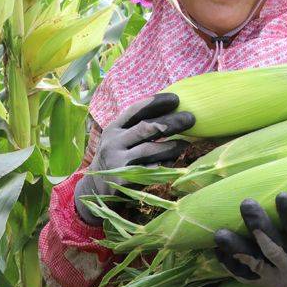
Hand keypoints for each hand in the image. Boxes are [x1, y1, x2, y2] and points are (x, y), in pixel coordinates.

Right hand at [74, 93, 194, 224]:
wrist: (96, 187)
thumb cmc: (116, 156)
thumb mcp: (119, 138)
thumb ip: (137, 126)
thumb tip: (172, 111)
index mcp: (113, 128)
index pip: (135, 110)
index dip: (156, 102)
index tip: (176, 99)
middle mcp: (113, 142)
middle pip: (146, 128)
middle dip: (171, 122)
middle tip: (190, 119)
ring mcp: (117, 161)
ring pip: (150, 150)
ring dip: (172, 145)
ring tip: (187, 143)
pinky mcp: (124, 180)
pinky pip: (150, 170)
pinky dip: (165, 165)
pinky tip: (174, 161)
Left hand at [214, 192, 286, 286]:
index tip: (284, 195)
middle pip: (272, 251)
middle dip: (259, 227)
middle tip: (247, 203)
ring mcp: (277, 279)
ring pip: (253, 264)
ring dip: (236, 249)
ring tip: (220, 234)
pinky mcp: (265, 282)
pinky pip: (244, 276)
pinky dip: (229, 264)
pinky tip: (216, 249)